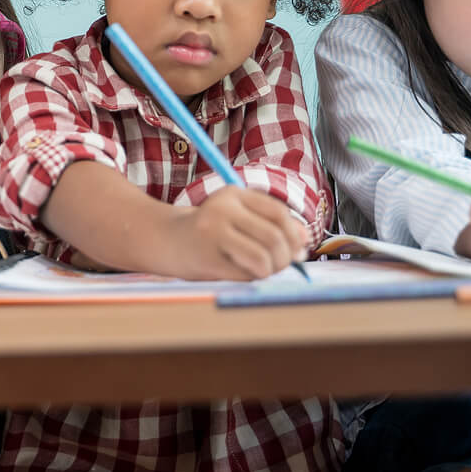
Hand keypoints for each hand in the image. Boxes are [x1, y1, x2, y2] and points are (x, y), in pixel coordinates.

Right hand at [172, 185, 308, 280]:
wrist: (166, 241)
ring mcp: (212, 232)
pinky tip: (241, 272)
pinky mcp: (207, 257)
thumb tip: (305, 241)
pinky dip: (252, 277)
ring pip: (263, 257)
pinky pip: (246, 273)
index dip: (294, 235)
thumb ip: (272, 225)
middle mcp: (222, 209)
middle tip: (280, 266)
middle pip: (274, 237)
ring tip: (262, 270)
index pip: (278, 213)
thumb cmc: (211, 232)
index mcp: (233, 194)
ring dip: (270, 270)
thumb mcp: (240, 219)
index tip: (297, 251)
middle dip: (284, 258)